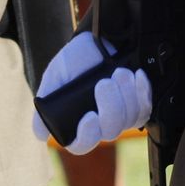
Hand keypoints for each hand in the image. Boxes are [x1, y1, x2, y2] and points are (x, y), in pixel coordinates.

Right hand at [31, 32, 151, 154]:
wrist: (96, 40)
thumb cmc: (74, 62)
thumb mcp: (54, 79)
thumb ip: (46, 105)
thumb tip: (39, 134)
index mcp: (78, 124)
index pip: (82, 144)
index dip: (87, 136)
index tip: (90, 116)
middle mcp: (100, 125)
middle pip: (110, 131)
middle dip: (111, 106)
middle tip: (105, 82)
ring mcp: (121, 117)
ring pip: (129, 120)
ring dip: (126, 95)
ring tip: (119, 72)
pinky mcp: (138, 106)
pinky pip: (145, 109)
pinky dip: (142, 92)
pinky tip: (137, 76)